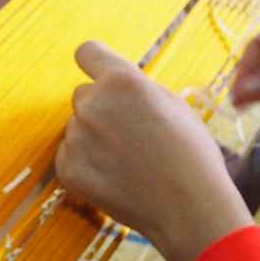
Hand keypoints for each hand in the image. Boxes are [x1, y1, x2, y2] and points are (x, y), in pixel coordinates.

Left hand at [56, 41, 252, 260]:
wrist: (189, 208)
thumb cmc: (190, 155)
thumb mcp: (174, 103)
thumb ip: (137, 87)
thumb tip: (115, 82)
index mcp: (121, 80)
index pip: (87, 52)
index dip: (96, 64)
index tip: (100, 75)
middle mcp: (92, 105)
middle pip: (83, 95)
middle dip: (101, 108)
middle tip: (130, 134)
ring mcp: (77, 139)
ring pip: (77, 127)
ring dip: (94, 138)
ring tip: (128, 160)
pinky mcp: (68, 170)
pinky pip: (69, 154)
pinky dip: (86, 163)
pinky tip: (115, 176)